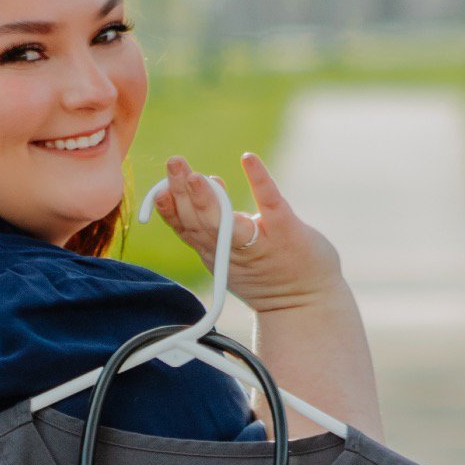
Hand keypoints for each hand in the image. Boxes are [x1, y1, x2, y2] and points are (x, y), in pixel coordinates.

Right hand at [151, 153, 344, 312]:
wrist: (306, 306)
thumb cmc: (268, 273)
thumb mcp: (232, 251)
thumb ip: (216, 222)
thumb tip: (205, 181)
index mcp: (215, 252)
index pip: (185, 229)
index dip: (169, 210)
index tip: (158, 190)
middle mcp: (231, 250)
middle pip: (199, 222)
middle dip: (182, 193)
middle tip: (174, 164)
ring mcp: (258, 244)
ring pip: (225, 223)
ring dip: (208, 198)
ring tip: (196, 174)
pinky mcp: (286, 233)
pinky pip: (270, 204)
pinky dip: (259, 180)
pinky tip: (249, 159)